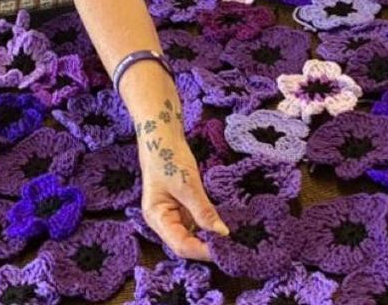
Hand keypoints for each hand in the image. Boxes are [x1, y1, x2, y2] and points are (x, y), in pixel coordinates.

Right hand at [136, 103, 227, 259]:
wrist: (161, 136)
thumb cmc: (168, 157)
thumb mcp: (187, 185)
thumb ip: (203, 211)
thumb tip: (222, 233)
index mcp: (156, 218)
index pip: (180, 245)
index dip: (202, 251)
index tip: (224, 251)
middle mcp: (162, 221)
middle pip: (185, 244)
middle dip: (206, 248)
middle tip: (231, 248)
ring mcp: (172, 215)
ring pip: (192, 236)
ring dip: (209, 239)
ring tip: (230, 241)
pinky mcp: (181, 208)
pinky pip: (196, 224)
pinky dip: (208, 227)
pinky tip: (223, 227)